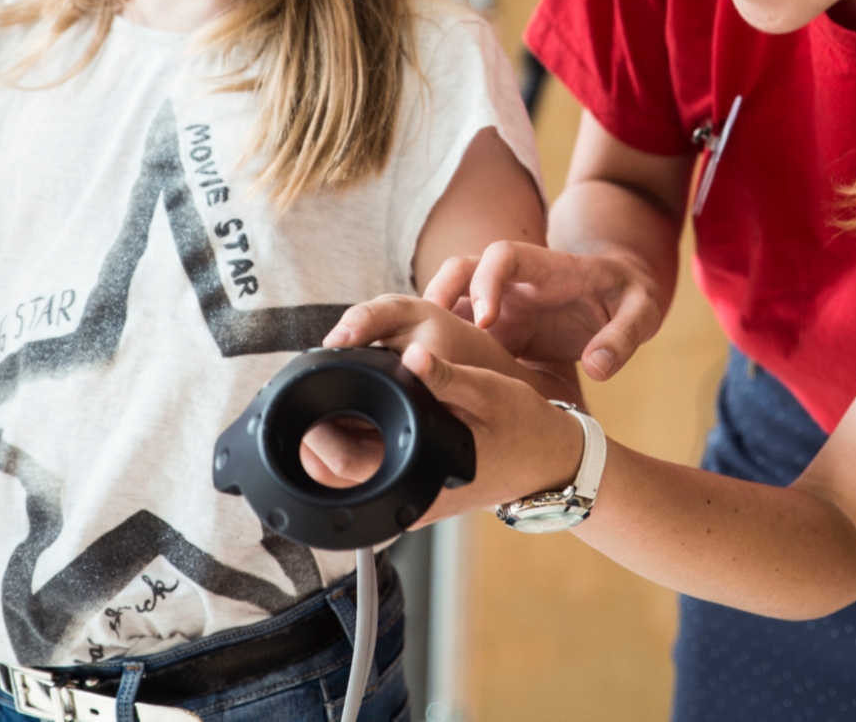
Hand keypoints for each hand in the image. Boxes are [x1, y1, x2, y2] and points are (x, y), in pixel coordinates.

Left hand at [306, 294, 581, 502]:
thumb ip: (446, 377)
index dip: (314, 436)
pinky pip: (372, 468)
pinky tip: (361, 408)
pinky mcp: (416, 488)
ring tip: (328, 396)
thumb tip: (413, 355)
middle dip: (316, 435)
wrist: (553, 461)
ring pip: (351, 475)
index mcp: (420, 479)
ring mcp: (411, 498)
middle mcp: (409, 500)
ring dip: (335, 438)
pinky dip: (358, 441)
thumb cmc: (526, 430)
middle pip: (337, 477)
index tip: (302, 398)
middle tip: (305, 392)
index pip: (344, 470)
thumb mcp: (488, 394)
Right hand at [424, 241, 666, 380]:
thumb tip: (598, 368)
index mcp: (545, 268)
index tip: (486, 321)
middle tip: (429, 337)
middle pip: (460, 269)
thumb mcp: (642, 312)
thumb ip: (623, 336)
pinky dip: (441, 348)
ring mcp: (500, 304)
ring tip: (418, 360)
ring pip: (450, 300)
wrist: (621, 294)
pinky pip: (459, 333)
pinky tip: (434, 377)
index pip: (503, 256)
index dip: (487, 282)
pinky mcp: (496, 330)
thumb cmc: (629, 297)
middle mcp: (513, 282)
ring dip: (430, 323)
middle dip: (438, 294)